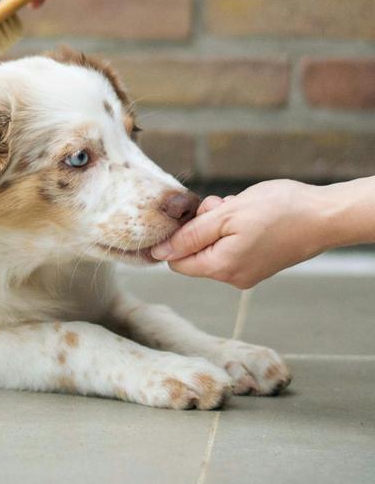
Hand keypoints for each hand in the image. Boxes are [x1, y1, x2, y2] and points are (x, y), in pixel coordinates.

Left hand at [151, 180, 331, 288]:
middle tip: (223, 206)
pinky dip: (234, 226)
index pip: (176, 261)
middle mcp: (233, 277)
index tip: (198, 214)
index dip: (178, 235)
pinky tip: (250, 213)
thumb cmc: (278, 211)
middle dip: (202, 225)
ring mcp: (247, 271)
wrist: (324, 216)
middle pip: (195, 251)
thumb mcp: (226, 215)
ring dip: (219, 222)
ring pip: (214, 244)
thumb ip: (190, 235)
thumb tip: (159, 252)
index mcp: (221, 268)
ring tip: (240, 208)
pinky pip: (232, 244)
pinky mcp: (259, 262)